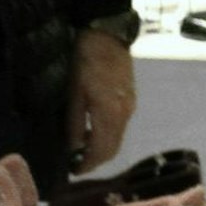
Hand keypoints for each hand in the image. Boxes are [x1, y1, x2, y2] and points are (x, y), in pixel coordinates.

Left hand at [67, 28, 136, 171]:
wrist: (107, 35)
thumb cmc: (85, 61)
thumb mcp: (73, 92)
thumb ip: (75, 123)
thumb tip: (73, 149)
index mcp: (110, 113)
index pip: (101, 150)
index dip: (88, 165)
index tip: (74, 171)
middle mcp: (125, 114)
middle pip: (113, 149)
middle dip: (96, 160)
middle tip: (77, 164)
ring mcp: (130, 107)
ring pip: (118, 139)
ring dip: (102, 148)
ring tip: (83, 149)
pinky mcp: (131, 99)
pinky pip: (121, 126)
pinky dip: (108, 135)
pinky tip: (94, 130)